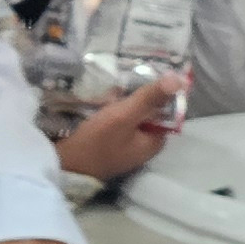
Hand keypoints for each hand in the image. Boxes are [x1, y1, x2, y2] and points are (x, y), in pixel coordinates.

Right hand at [55, 72, 186, 181]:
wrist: (64, 166)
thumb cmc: (97, 141)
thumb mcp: (124, 115)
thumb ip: (150, 98)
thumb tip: (179, 79)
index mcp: (155, 142)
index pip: (164, 111)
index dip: (156, 93)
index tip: (144, 78)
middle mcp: (144, 147)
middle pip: (146, 113)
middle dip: (134, 98)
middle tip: (121, 84)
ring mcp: (126, 147)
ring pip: (130, 117)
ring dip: (120, 104)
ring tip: (109, 90)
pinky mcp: (110, 146)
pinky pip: (116, 123)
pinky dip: (110, 113)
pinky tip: (99, 103)